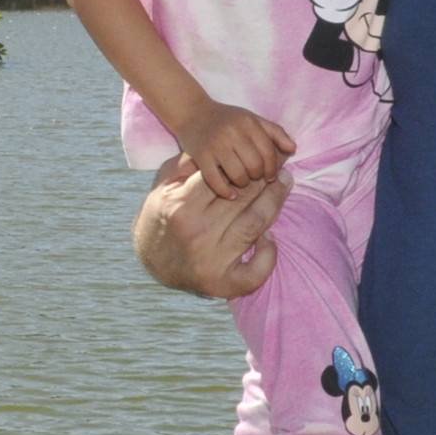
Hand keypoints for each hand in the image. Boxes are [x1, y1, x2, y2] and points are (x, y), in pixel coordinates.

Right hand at [135, 156, 288, 298]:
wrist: (151, 264)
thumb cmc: (160, 218)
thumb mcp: (162, 187)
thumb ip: (183, 165)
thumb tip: (208, 149)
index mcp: (181, 206)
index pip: (224, 177)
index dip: (246, 163)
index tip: (260, 153)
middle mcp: (198, 232)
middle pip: (244, 198)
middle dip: (265, 178)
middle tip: (279, 165)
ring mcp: (212, 260)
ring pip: (255, 224)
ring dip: (274, 201)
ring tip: (284, 183)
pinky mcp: (222, 284)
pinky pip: (256, 270)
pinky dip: (269, 254)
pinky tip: (270, 238)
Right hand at [173, 102, 294, 199]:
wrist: (193, 113)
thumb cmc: (228, 119)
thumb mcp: (253, 120)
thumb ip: (276, 132)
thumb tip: (293, 149)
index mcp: (249, 124)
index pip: (268, 152)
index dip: (272, 168)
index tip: (269, 176)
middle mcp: (233, 133)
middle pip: (254, 166)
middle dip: (257, 176)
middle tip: (253, 178)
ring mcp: (216, 145)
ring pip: (238, 175)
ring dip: (242, 184)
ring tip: (241, 182)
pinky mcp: (201, 156)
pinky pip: (216, 181)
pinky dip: (225, 191)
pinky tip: (231, 194)